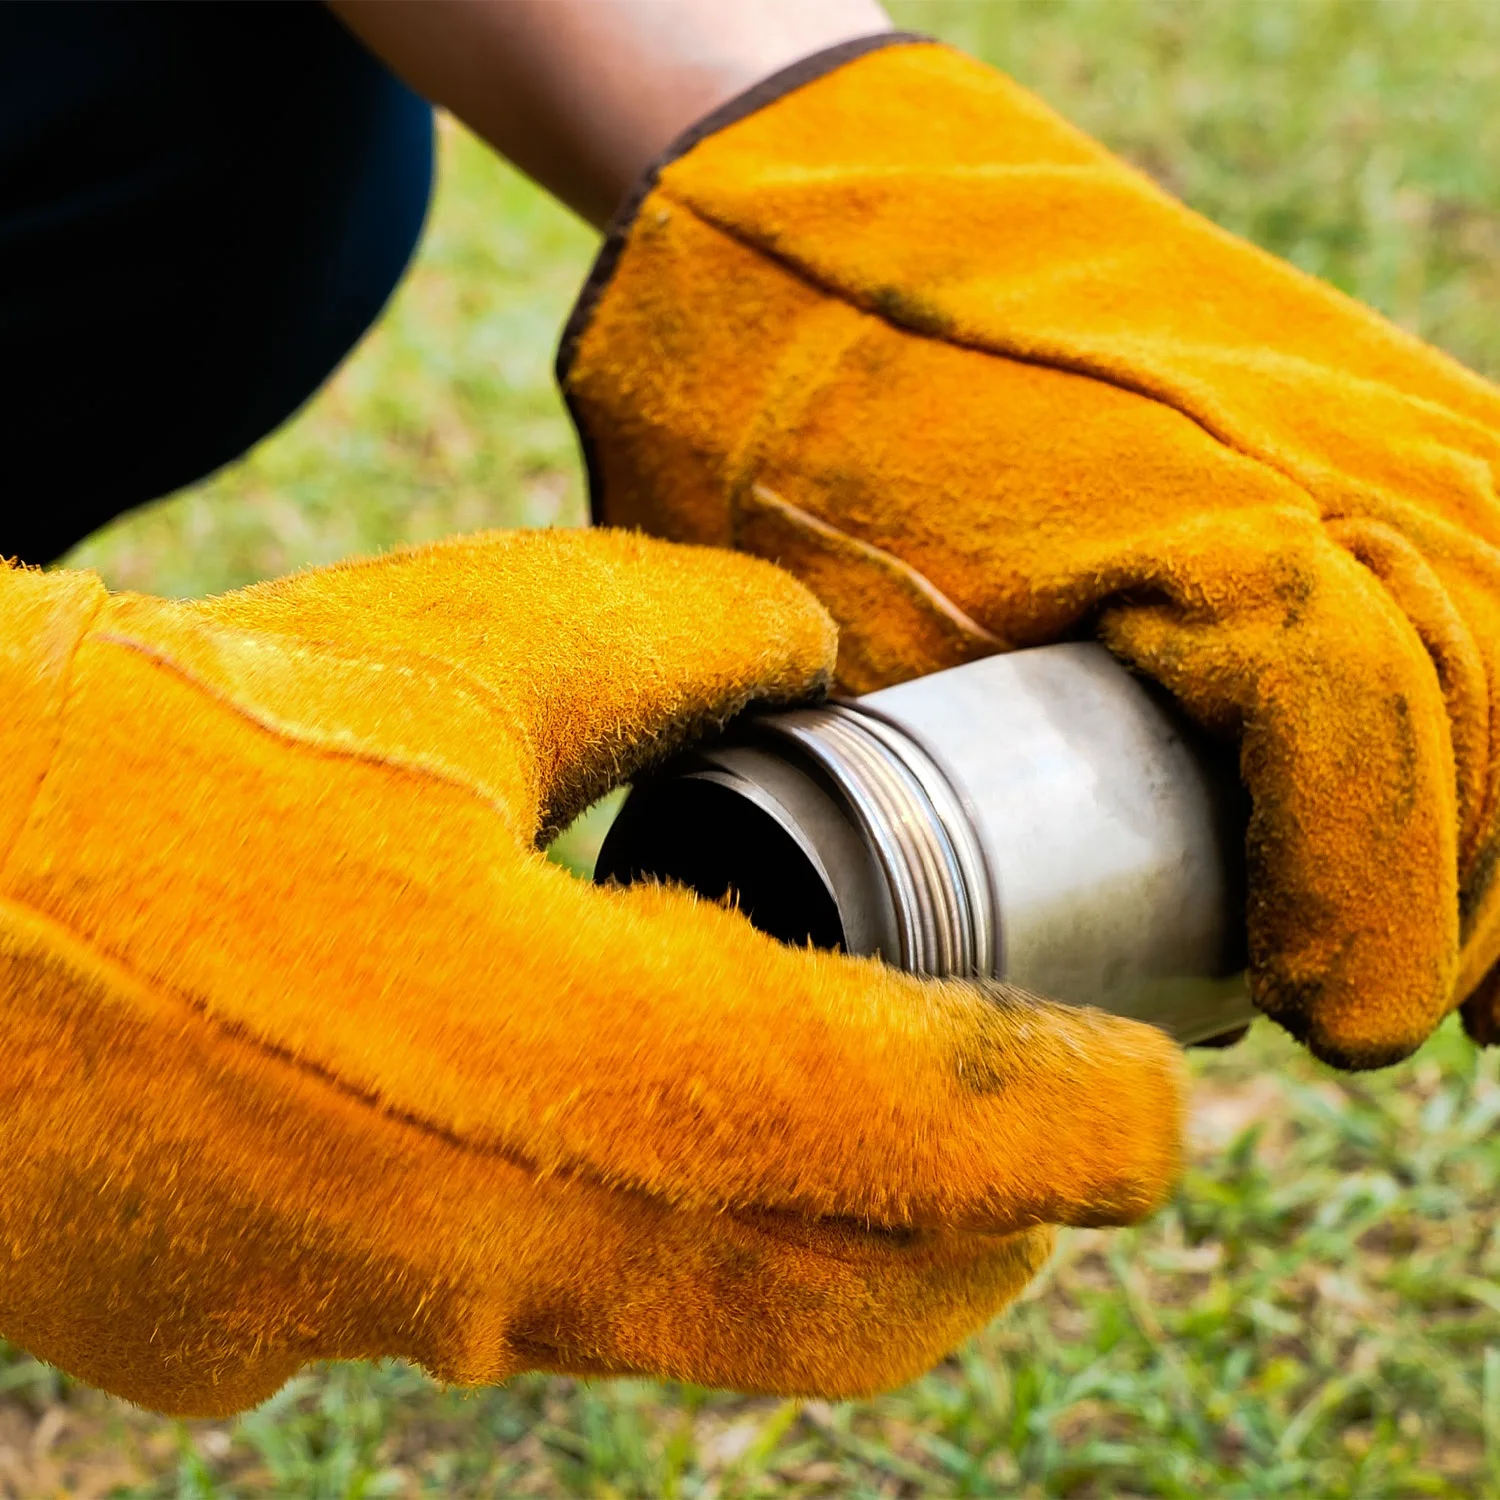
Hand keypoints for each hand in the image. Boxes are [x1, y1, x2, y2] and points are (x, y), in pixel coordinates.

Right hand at [0, 529, 1182, 1415]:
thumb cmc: (180, 741)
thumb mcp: (463, 647)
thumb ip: (677, 647)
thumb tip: (814, 656)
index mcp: (559, 1047)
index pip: (899, 1133)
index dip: (1059, 1131)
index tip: (1153, 1118)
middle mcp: (486, 1237)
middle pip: (821, 1304)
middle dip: (965, 1254)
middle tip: (1039, 1178)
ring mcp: (369, 1314)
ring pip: (660, 1314)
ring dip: (783, 1242)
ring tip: (842, 1145)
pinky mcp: (264, 1333)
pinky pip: (489, 1298)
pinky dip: (583, 1225)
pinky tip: (555, 1125)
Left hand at [562, 38, 1499, 1070]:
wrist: (828, 225)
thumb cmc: (807, 433)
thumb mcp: (847, 643)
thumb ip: (912, 797)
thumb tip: (940, 949)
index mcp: (1219, 545)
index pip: (1372, 755)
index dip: (1382, 920)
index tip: (1344, 1030)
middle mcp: (1331, 468)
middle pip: (1478, 717)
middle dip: (1465, 899)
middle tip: (1384, 1014)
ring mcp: (1361, 414)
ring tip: (1475, 951)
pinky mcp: (1356, 394)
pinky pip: (1492, 537)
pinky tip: (1494, 797)